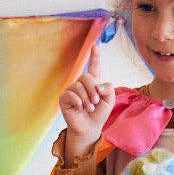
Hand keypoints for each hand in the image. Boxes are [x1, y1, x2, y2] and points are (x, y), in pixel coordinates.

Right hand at [59, 42, 114, 161]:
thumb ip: (109, 90)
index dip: (94, 56)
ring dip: (86, 99)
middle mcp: (81, 84)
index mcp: (93, 82)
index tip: (95, 46)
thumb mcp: (109, 101)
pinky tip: (79, 108)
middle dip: (93, 90)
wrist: (89, 127)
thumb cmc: (99, 114)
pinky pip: (70, 94)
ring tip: (89, 108)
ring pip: (79, 86)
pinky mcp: (64, 98)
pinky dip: (78, 101)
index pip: (93, 66)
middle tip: (96, 102)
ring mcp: (71, 90)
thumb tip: (100, 85)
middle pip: (86, 76)